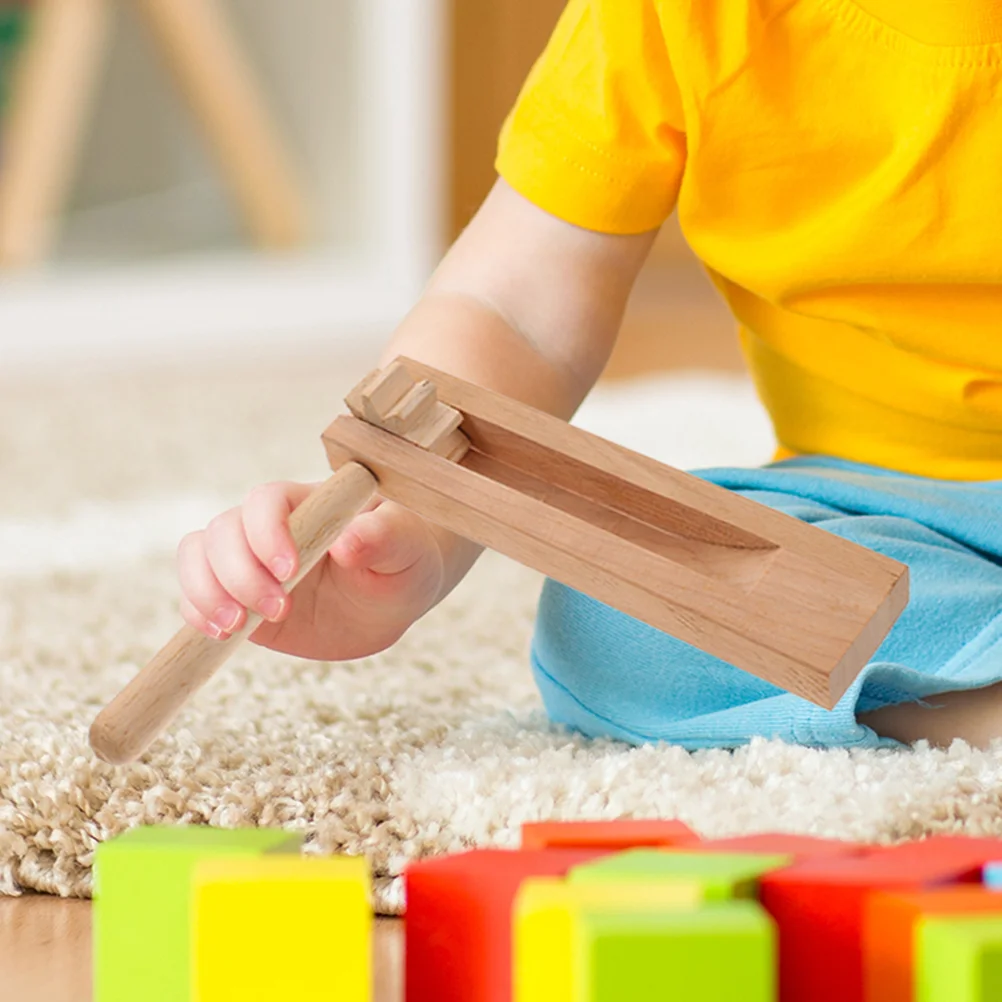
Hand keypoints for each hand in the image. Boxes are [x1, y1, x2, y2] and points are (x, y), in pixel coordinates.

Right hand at [176, 481, 446, 660]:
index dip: (266, 532)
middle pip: (224, 531)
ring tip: (237, 628)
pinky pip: (196, 594)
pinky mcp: (238, 597)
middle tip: (281, 609)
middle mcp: (269, 527)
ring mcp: (248, 560)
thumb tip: (347, 542)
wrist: (392, 598)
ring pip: (199, 557)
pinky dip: (197, 612)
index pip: (266, 501)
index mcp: (309, 502)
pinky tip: (220, 635)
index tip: (290, 570)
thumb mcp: (406, 547)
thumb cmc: (404, 559)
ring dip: (207, 592)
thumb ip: (383, 538)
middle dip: (240, 573)